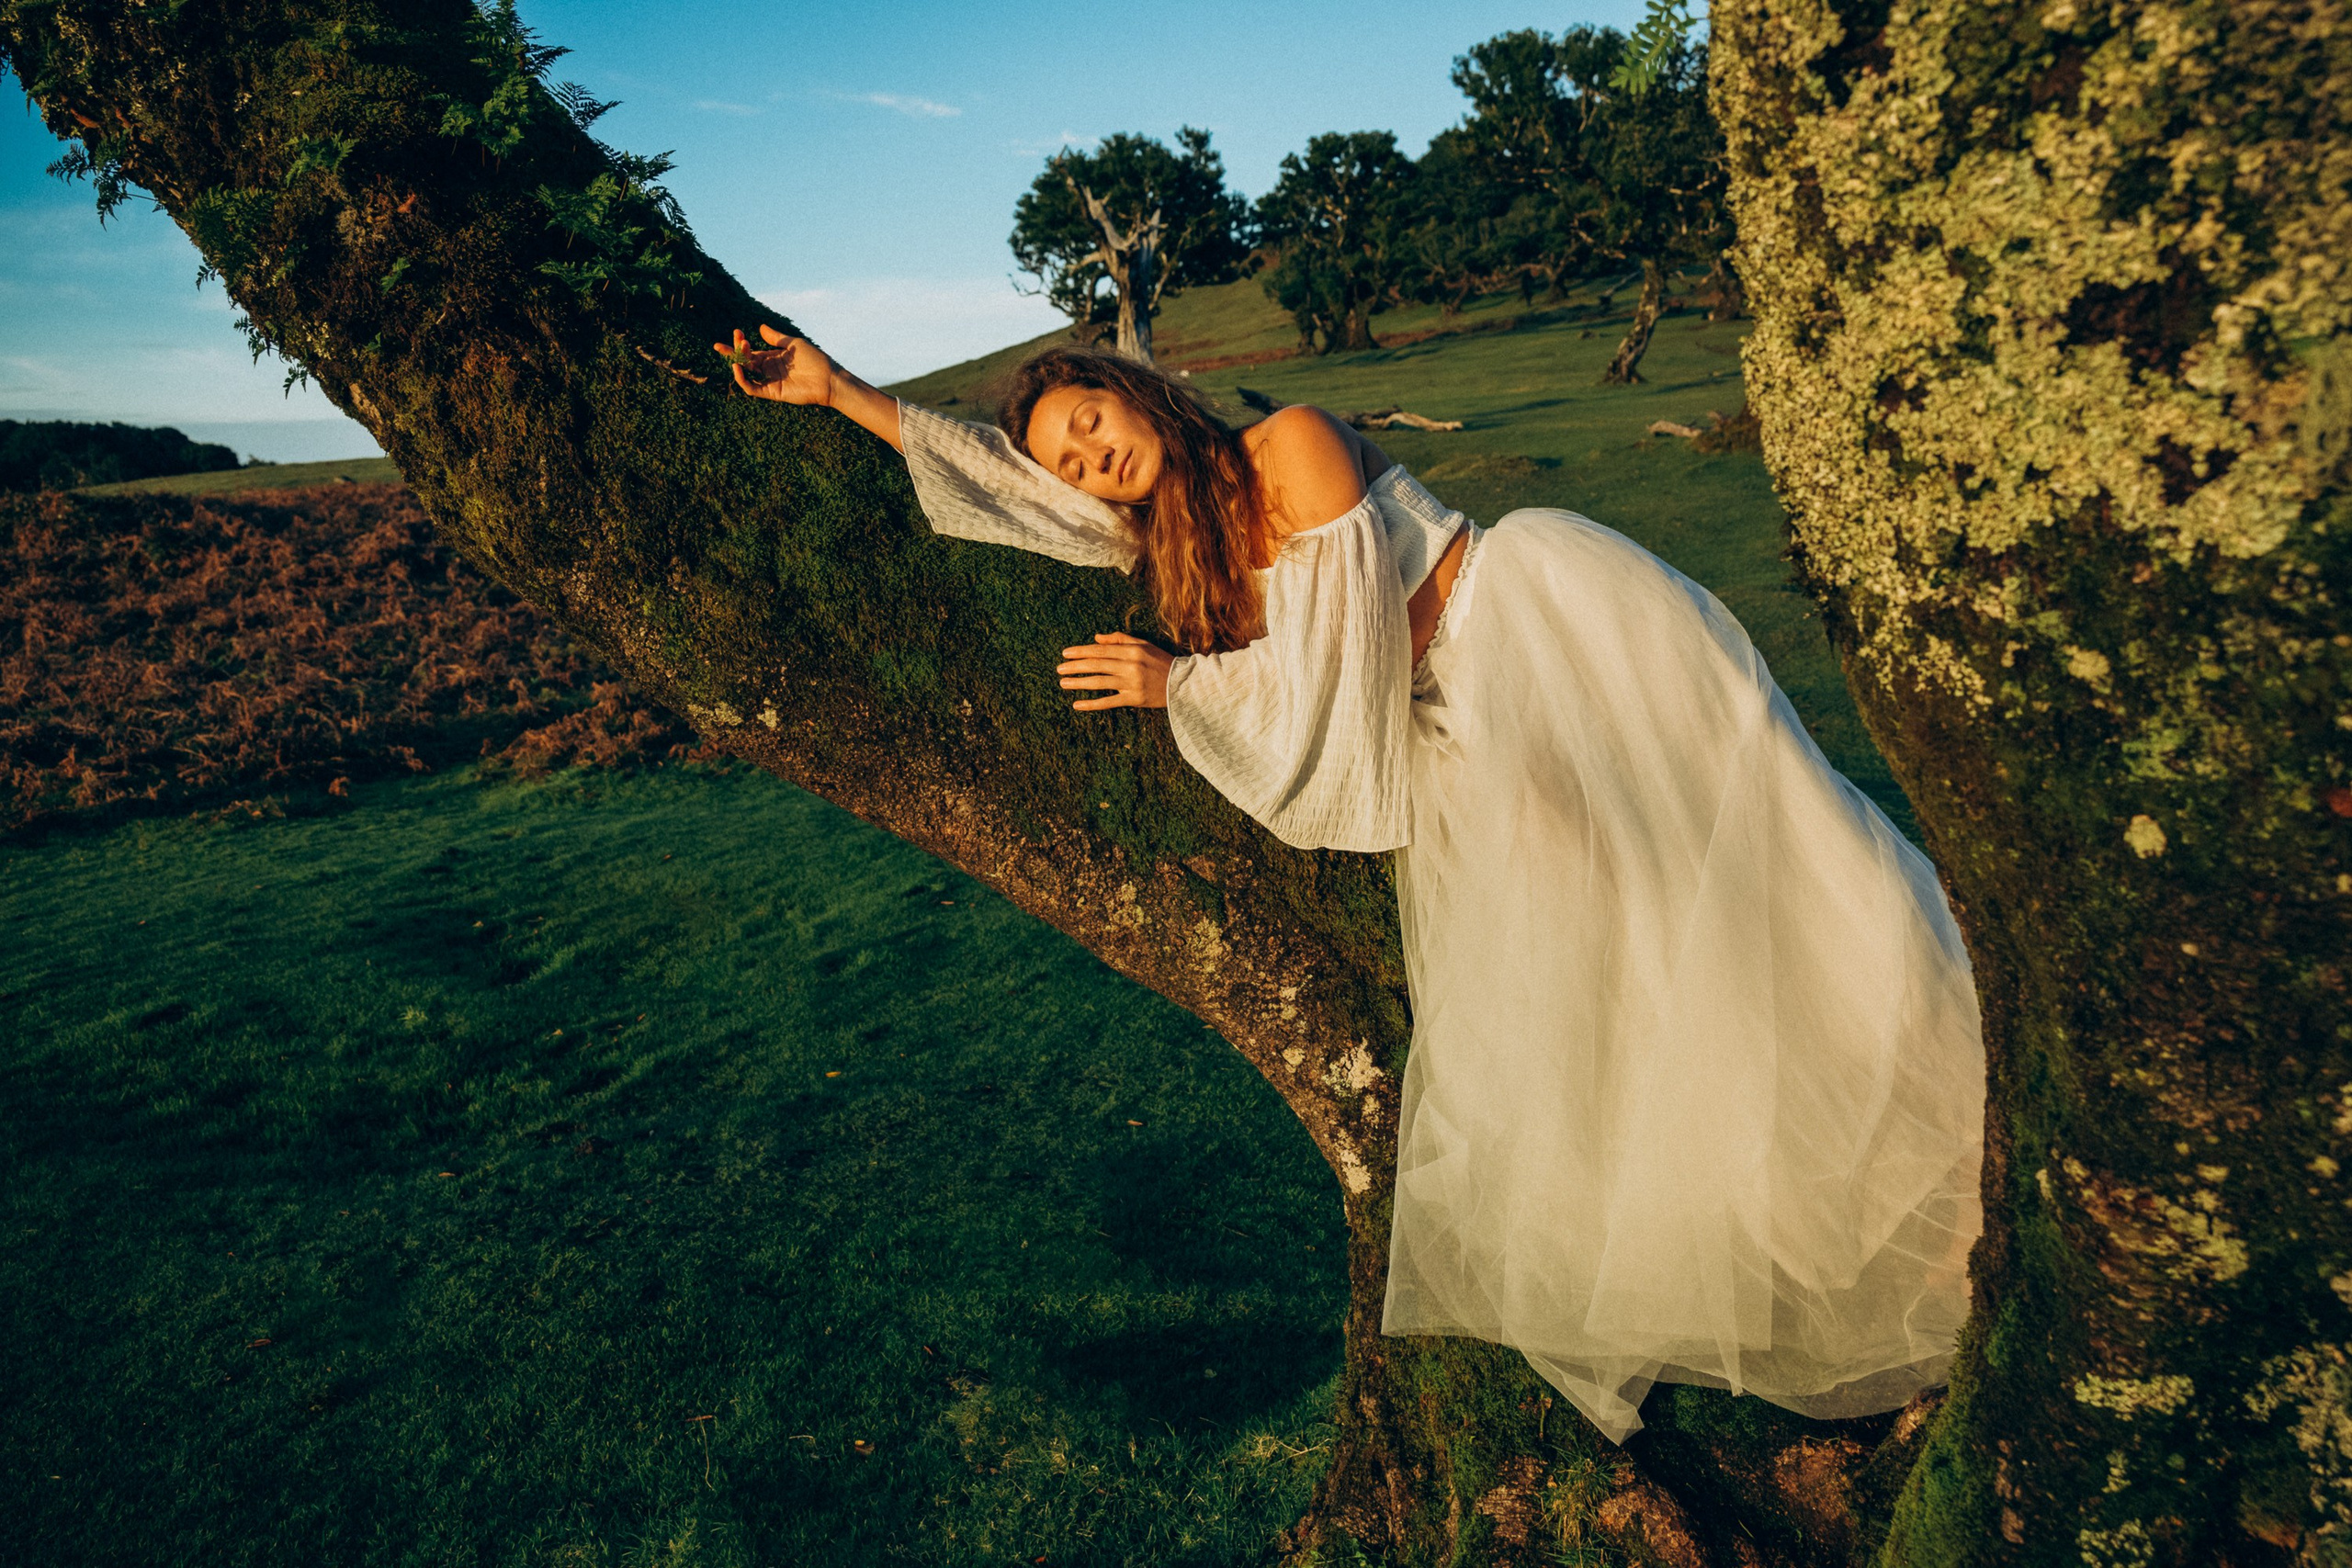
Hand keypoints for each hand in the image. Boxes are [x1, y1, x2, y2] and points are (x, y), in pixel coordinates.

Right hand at [711, 324, 833, 404]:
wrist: (828, 379)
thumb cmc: (815, 360)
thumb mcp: (794, 344)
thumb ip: (776, 338)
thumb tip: (760, 328)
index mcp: (773, 357)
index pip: (751, 351)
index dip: (741, 342)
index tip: (737, 332)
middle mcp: (769, 369)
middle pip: (745, 361)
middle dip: (733, 352)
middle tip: (721, 345)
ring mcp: (770, 381)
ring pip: (746, 373)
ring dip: (738, 362)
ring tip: (740, 348)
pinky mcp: (772, 392)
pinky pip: (752, 388)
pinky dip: (742, 379)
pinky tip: (738, 367)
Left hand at [1057, 632, 1171, 711]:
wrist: (1183, 684)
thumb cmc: (1161, 662)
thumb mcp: (1143, 645)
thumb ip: (1119, 639)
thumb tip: (1096, 638)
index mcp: (1132, 651)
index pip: (1101, 650)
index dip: (1081, 651)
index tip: (1065, 653)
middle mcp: (1130, 666)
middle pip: (1097, 665)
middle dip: (1075, 666)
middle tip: (1059, 669)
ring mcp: (1132, 684)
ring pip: (1099, 682)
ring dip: (1079, 683)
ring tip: (1063, 683)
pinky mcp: (1134, 699)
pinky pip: (1109, 702)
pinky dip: (1092, 704)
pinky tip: (1077, 704)